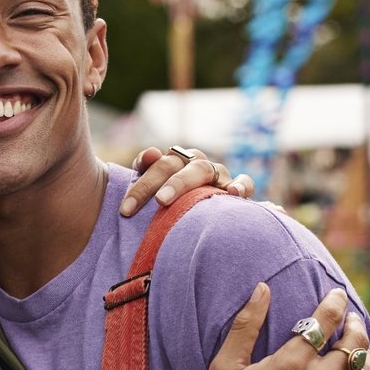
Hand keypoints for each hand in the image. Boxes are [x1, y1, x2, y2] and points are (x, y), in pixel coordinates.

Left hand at [120, 146, 255, 216]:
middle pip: (177, 164)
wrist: (197, 216)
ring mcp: (216, 174)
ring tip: (173, 199)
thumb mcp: (153, 190)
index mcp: (174, 161)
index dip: (141, 185)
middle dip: (163, 183)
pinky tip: (233, 194)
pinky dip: (241, 185)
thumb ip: (145, 171)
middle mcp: (194, 164)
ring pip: (203, 169)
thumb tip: (150, 153)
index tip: (125, 210)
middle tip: (157, 202)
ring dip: (186, 182)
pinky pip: (244, 182)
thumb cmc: (171, 205)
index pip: (157, 165)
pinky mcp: (237, 188)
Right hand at [169, 284, 369, 369]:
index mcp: (289, 363)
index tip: (337, 295)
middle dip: (354, 326)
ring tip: (359, 349)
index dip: (334, 303)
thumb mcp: (224, 366)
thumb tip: (262, 287)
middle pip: (352, 345)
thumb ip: (245, 324)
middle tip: (351, 320)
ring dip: (365, 355)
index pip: (324, 321)